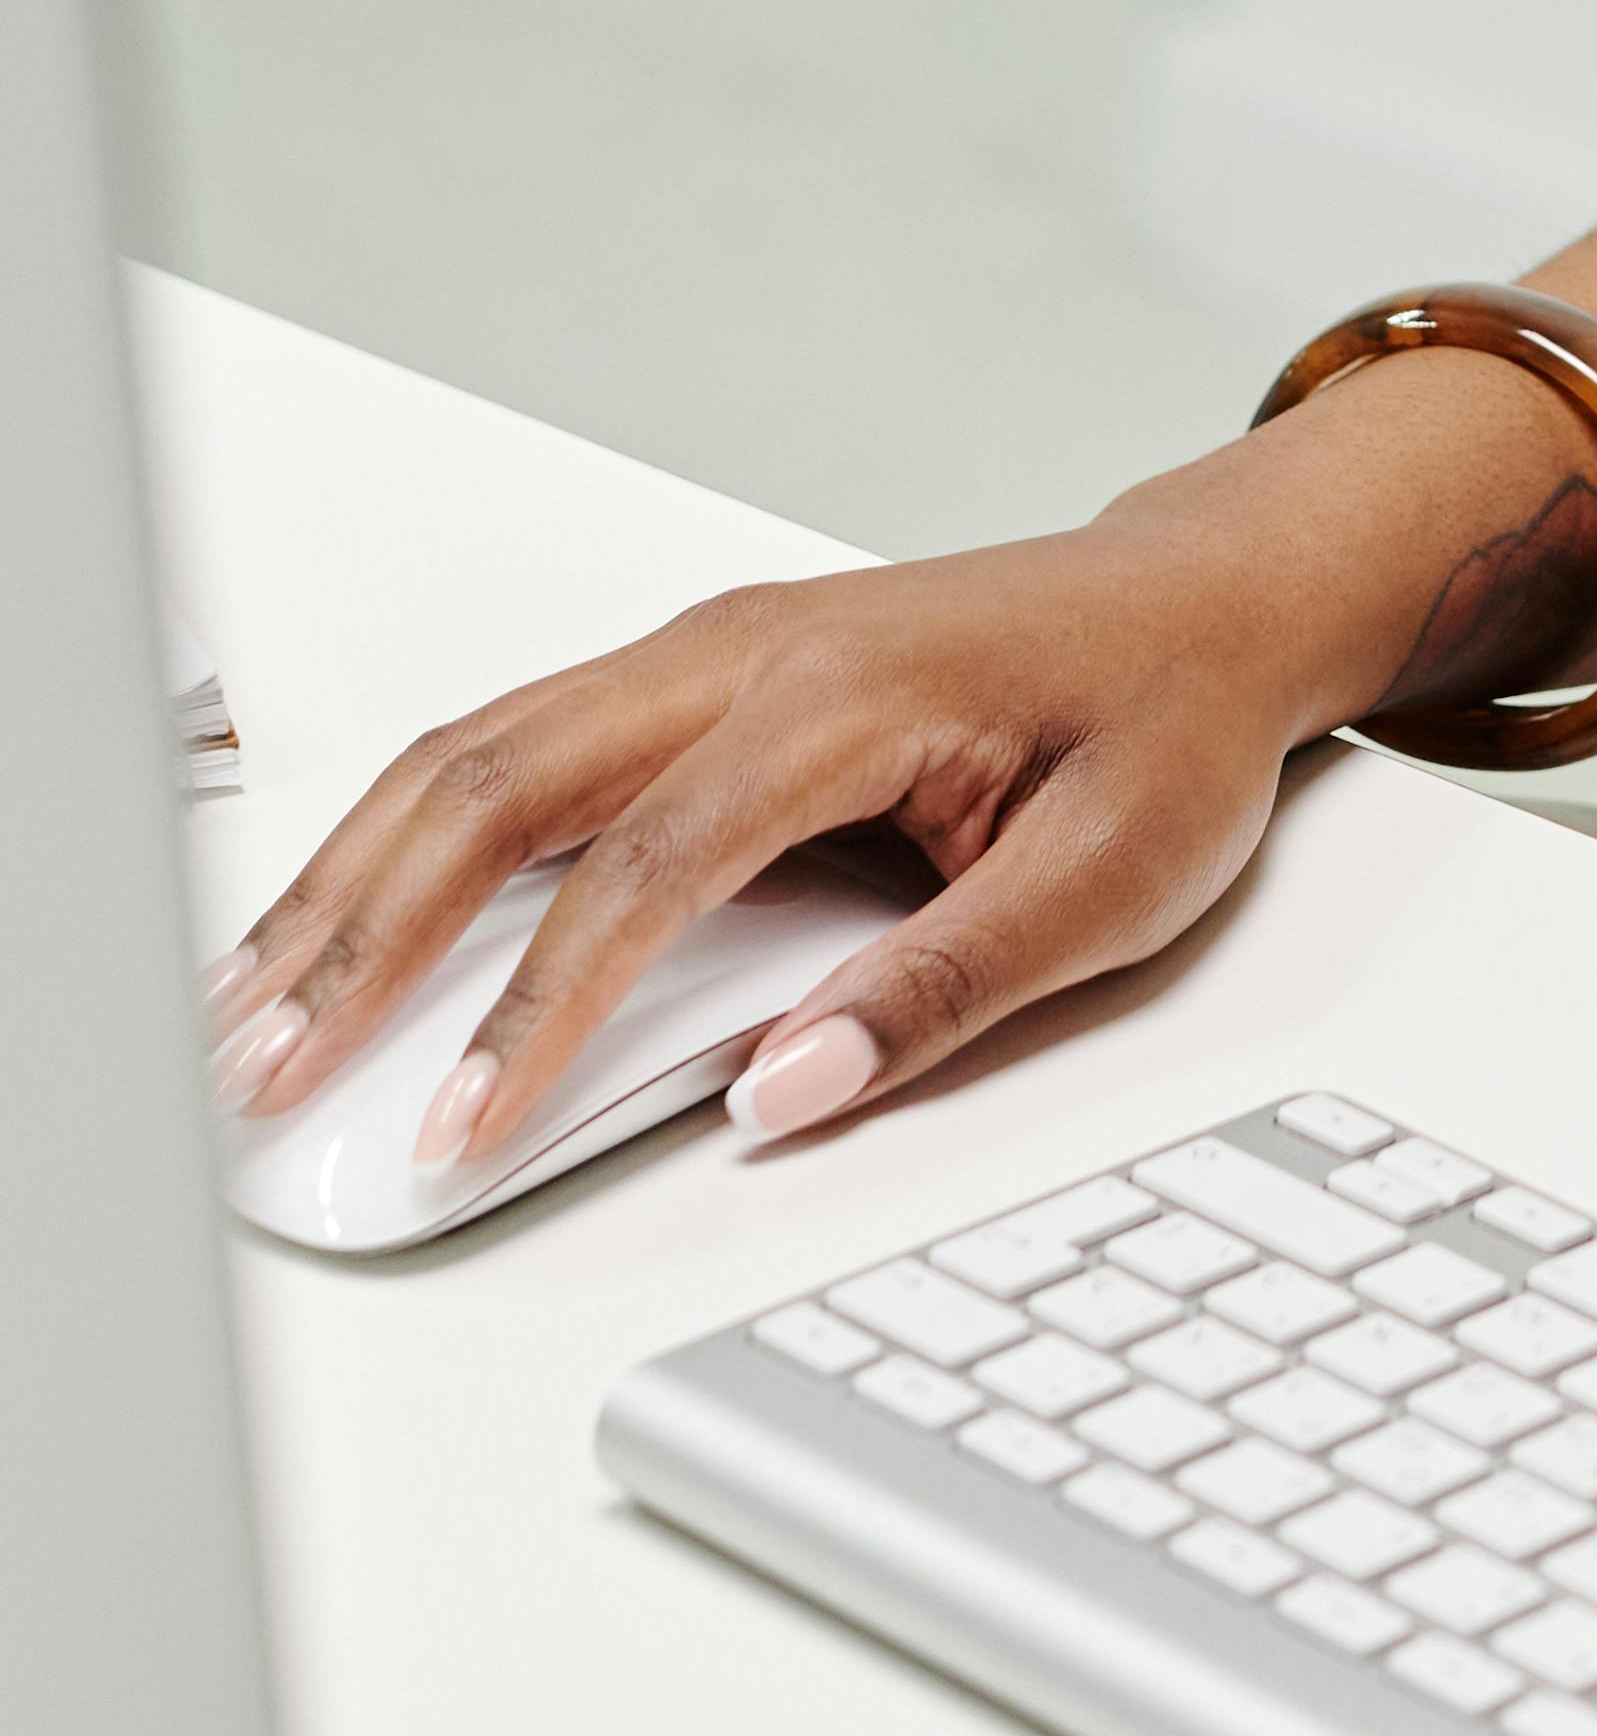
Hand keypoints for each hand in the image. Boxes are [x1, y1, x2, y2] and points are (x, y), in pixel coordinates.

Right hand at [198, 354, 1596, 1179]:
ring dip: (352, 882)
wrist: (1203, 601)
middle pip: (495, 786)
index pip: (642, 873)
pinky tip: (345, 922)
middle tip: (265, 1073)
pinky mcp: (687, 679)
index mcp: (844, 697)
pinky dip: (405, 838)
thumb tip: (785, 1094)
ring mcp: (701, 652)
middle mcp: (740, 651)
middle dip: (363, 936)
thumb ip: (945, 988)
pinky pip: (511, 750)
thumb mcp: (1116, 878)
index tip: (455, 1134)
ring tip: (252, 1012)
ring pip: (474, 756)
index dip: (533, 1019)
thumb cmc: (1170, 723)